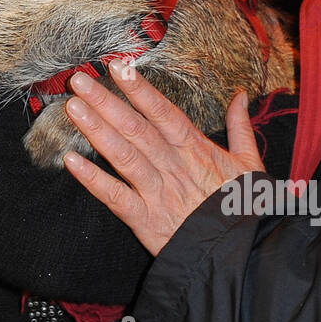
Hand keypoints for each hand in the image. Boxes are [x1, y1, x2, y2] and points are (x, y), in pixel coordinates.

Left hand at [62, 60, 264, 254]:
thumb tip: (239, 94)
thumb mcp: (250, 163)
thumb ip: (240, 126)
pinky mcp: (145, 220)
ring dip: (96, 131)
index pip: (163, 112)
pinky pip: (115, 197)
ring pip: (123, 156)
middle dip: (106, 102)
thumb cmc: (245, 209)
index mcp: (196, 150)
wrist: (243, 255)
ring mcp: (157, 193)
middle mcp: (173, 167)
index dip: (140, 89)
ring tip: (73, 107)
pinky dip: (92, 180)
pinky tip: (71, 161)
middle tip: (80, 80)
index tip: (118, 67)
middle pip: (135, 129)